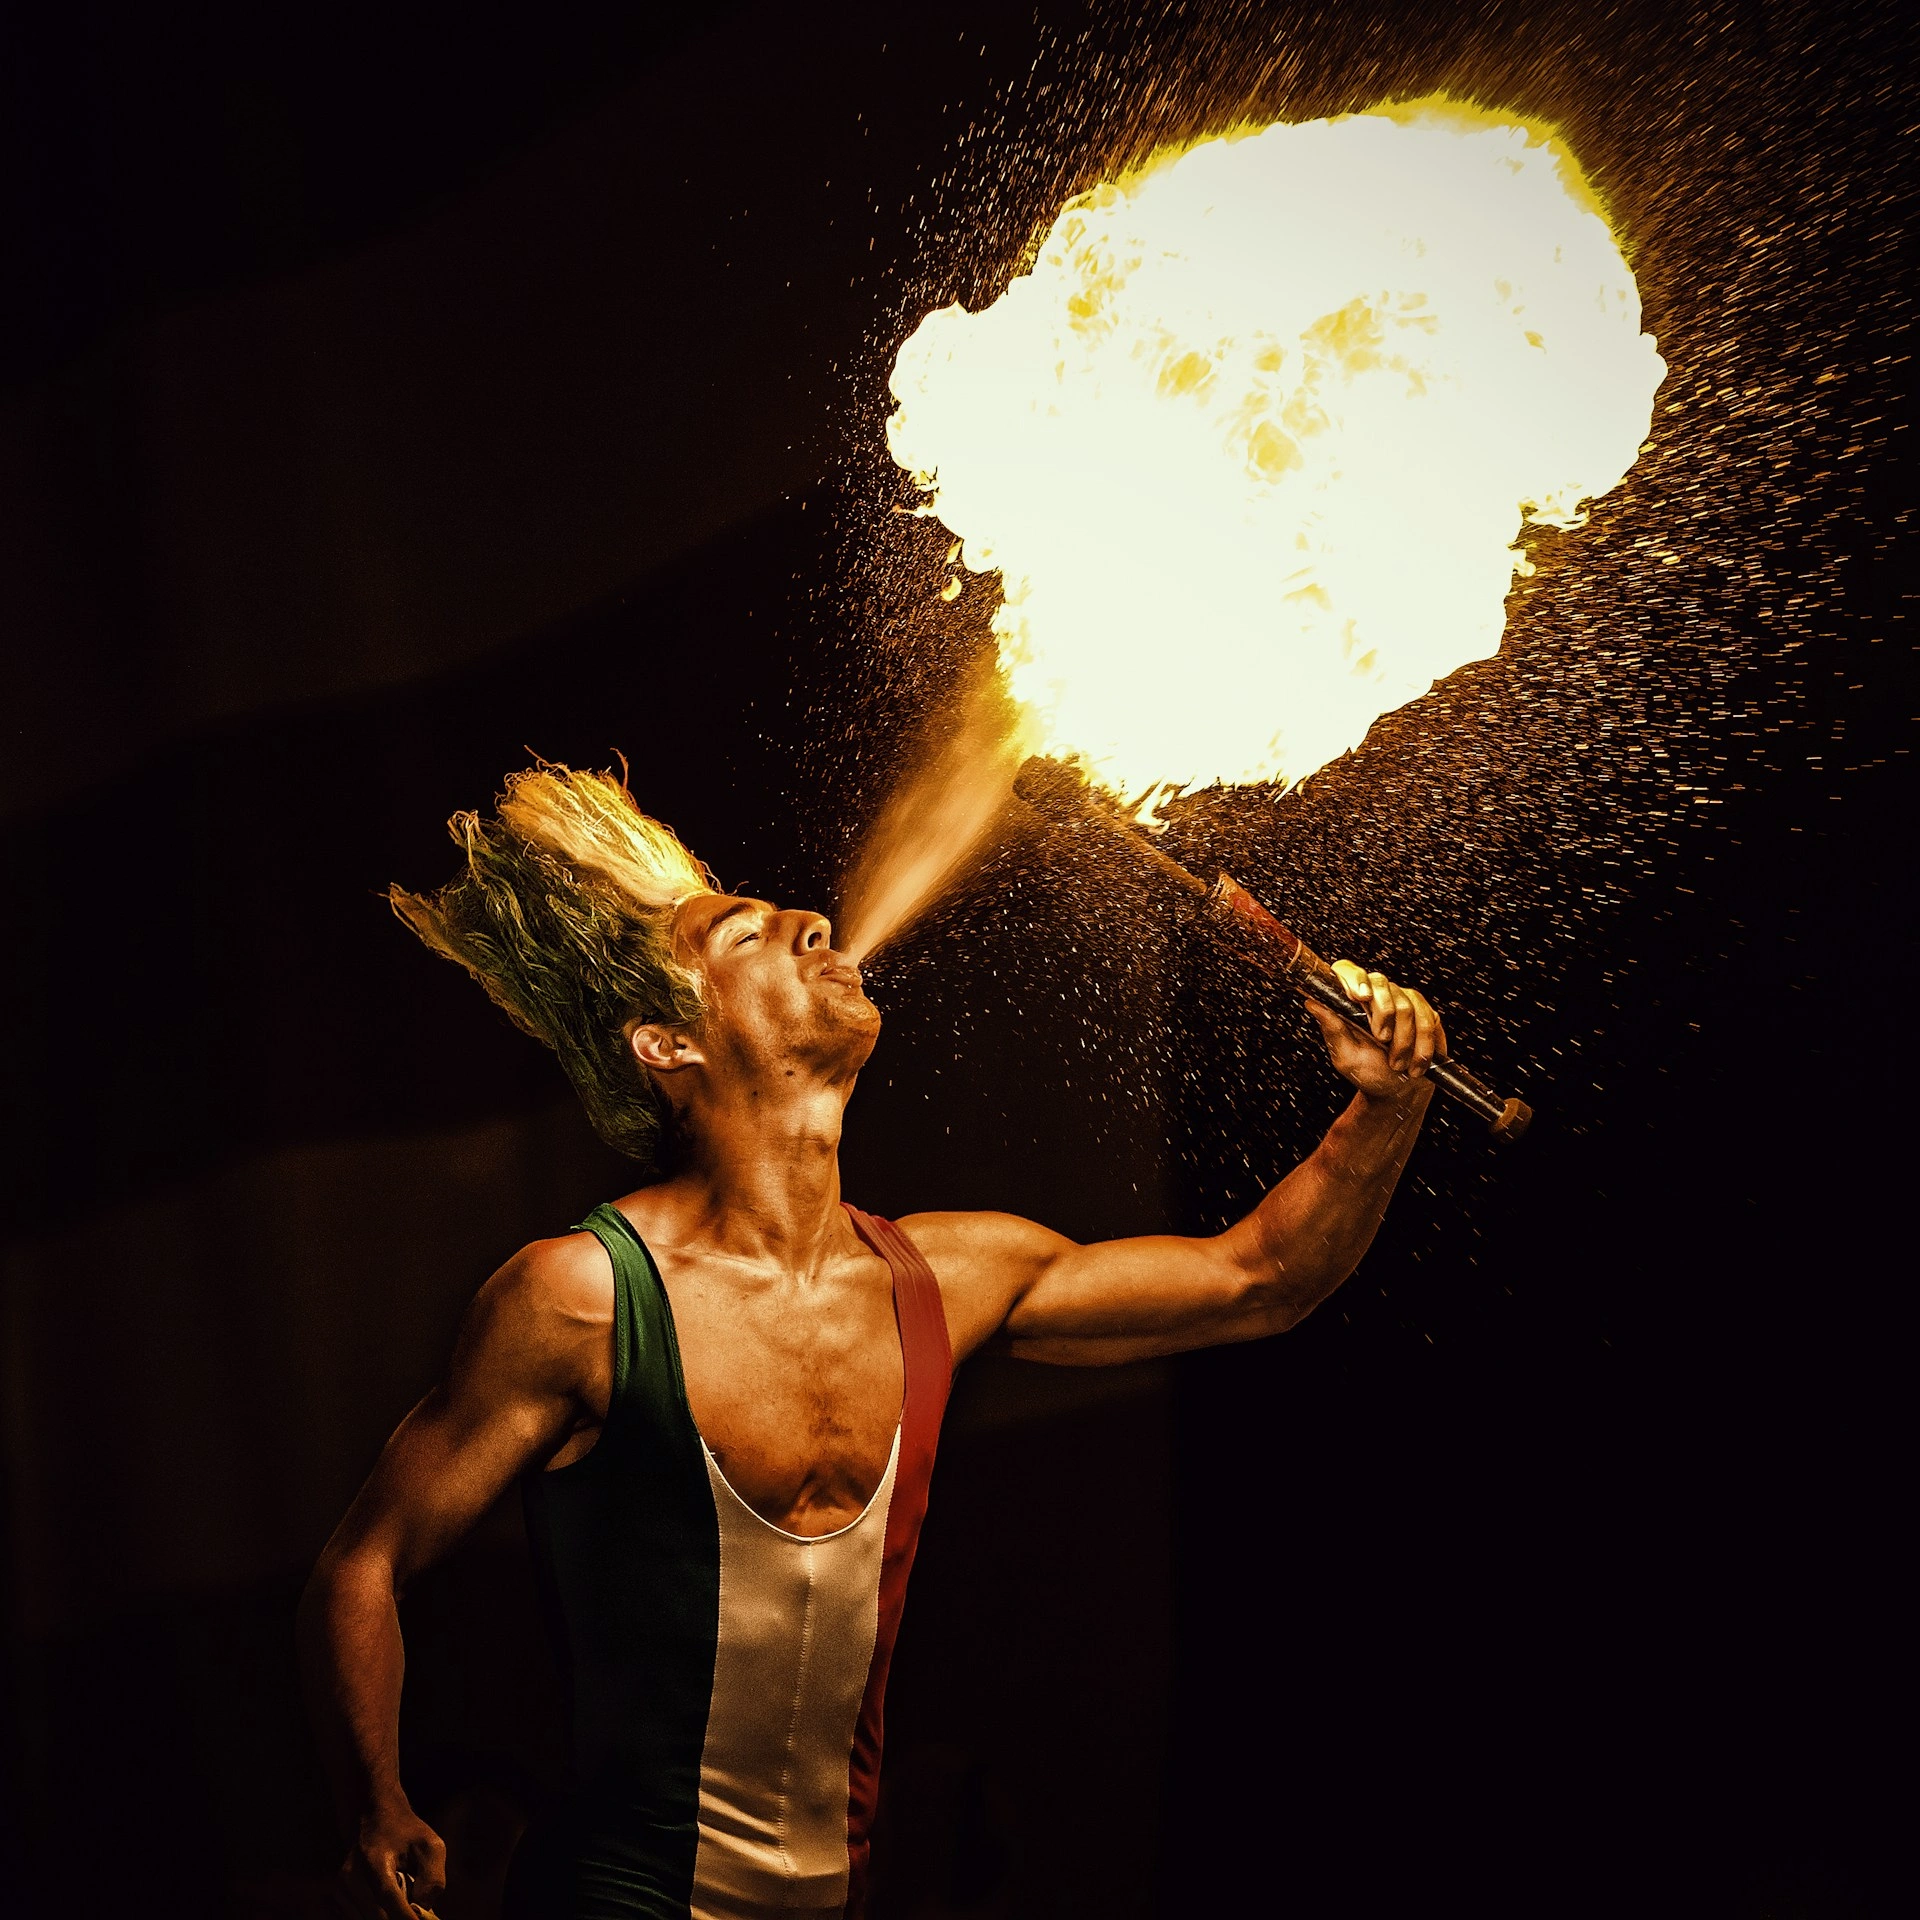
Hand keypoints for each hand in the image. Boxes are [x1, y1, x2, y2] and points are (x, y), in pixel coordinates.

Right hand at [339, 1802, 445, 1918]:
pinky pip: (360, 1918)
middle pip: (377, 1916)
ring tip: (404, 1901)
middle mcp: (351, 1877)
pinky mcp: (338, 1899)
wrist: (377, 1819)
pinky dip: (379, 1916)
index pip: (387, 1897)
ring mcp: (341, 1890)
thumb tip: (422, 1911)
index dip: (404, 1917)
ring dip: (389, 1917)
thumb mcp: (431, 1847)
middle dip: (400, 1918)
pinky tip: (391, 1905)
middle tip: (417, 1914)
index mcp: (375, 1859)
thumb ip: (432, 1879)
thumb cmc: (409, 1833)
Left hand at [1308, 962, 1445, 1102]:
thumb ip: (1333, 1030)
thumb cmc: (1370, 1073)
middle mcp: (1376, 995)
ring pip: (1405, 1005)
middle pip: (1380, 982)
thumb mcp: (1346, 1057)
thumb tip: (1312, 1003)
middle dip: (1383, 1014)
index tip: (1359, 997)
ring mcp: (1402, 999)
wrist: (1402, 1092)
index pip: (1348, 971)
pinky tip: (1415, 1063)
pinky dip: (1421, 1045)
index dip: (1353, 978)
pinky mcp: (1424, 1011)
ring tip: (1397, 1063)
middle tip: (1381, 1040)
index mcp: (1351, 1003)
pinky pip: (1426, 1019)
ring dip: (1403, 1040)